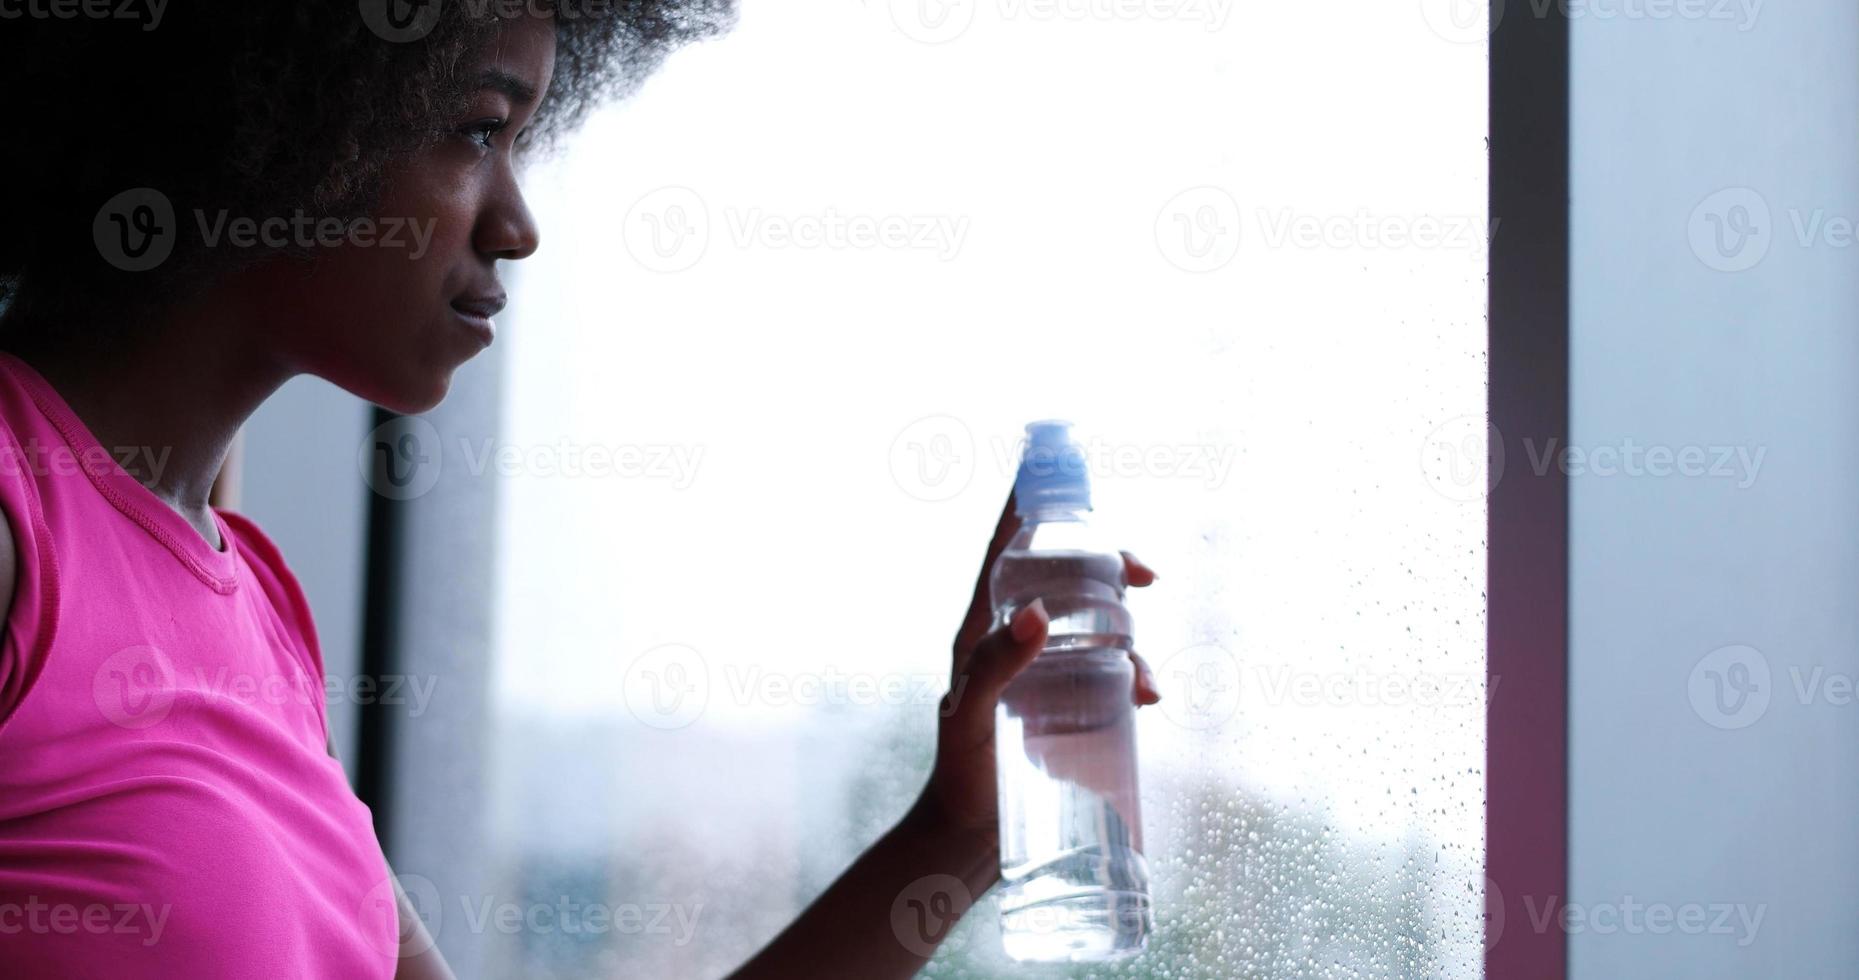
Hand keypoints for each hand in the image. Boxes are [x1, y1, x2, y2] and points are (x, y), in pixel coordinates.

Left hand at [918, 492, 1160, 837]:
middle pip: (1067, 579)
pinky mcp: (1071, 702)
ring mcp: (1047, 670)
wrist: (970, 833)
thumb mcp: (967, 716)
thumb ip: (993, 668)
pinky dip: (1137, 675)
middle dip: (1108, 567)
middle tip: (1144, 574)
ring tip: (1145, 681)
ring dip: (1131, 635)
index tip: (1049, 467)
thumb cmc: (957, 771)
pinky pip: (1112, 671)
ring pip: (1098, 625)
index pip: (1005, 553)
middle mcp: (1017, 639)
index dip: (1026, 508)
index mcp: (982, 628)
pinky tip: (1148, 698)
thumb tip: (1034, 612)